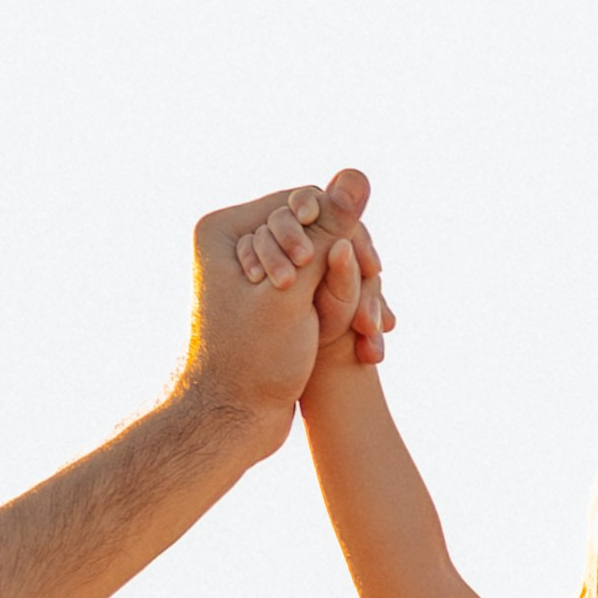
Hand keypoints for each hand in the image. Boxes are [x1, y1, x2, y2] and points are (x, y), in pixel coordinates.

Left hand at [235, 178, 393, 367]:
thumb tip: (358, 174)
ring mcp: (251, 272)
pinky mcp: (267, 300)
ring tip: (374, 329)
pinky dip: (339, 306)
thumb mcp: (297, 291)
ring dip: (350, 291)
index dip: (343, 231)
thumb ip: (331, 232)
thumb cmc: (254, 361)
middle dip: (347, 265)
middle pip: (312, 231)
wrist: (231, 423)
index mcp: (224, 229)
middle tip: (374, 306)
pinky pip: (314, 287)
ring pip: (319, 262)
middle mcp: (233, 244)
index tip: (368, 269)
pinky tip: (365, 335)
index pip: (303, 203)